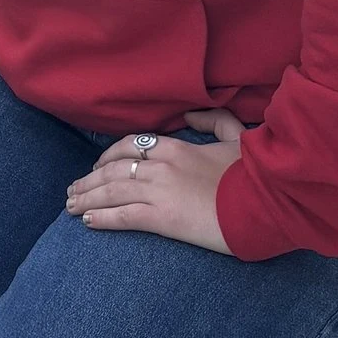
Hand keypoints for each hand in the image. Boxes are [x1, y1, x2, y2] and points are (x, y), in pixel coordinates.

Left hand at [66, 112, 245, 255]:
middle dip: (89, 180)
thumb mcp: (236, 137)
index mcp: (176, 147)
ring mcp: (159, 191)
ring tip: (72, 206)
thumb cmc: (254, 173)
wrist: (265, 201)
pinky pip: (124, 216)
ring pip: (112, 192)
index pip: (129, 146)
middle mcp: (161, 166)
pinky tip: (88, 222)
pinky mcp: (163, 218)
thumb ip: (214, 120)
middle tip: (73, 191)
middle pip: (113, 170)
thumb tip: (191, 115)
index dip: (107, 157)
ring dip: (87, 198)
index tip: (96, 167)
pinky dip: (102, 218)